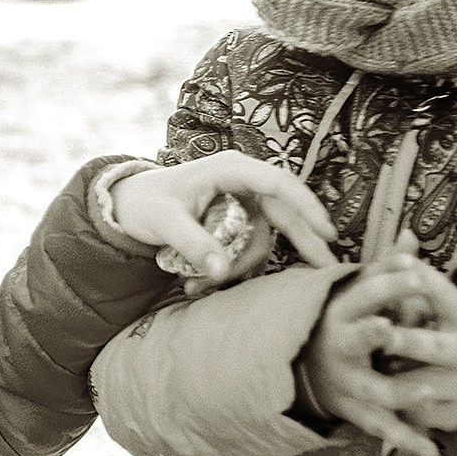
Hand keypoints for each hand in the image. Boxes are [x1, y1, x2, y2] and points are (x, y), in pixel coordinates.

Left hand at [112, 151, 337, 277]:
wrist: (128, 204)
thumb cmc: (146, 202)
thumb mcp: (164, 221)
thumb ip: (192, 243)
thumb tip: (221, 271)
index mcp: (231, 169)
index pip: (278, 183)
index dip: (306, 206)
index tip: (326, 231)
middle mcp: (243, 183)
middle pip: (284, 213)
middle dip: (304, 241)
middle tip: (328, 267)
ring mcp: (242, 204)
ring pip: (261, 240)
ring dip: (238, 267)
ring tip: (196, 286)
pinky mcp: (236, 222)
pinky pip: (245, 248)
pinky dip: (228, 268)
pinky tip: (199, 283)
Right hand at [297, 258, 456, 455]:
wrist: (304, 369)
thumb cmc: (343, 323)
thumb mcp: (356, 293)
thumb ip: (385, 267)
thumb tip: (412, 232)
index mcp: (341, 314)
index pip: (363, 293)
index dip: (388, 281)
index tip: (415, 268)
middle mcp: (341, 348)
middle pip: (358, 340)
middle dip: (375, 335)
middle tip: (393, 328)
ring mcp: (348, 382)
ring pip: (373, 388)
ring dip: (398, 390)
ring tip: (425, 389)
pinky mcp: (357, 410)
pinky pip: (383, 426)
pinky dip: (407, 438)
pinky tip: (432, 449)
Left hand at [366, 255, 456, 436]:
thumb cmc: (453, 335)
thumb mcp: (445, 305)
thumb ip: (419, 274)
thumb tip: (404, 233)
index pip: (443, 295)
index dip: (420, 283)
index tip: (401, 272)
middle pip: (424, 343)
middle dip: (397, 339)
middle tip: (374, 331)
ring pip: (411, 381)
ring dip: (388, 376)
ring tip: (373, 368)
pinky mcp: (456, 415)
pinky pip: (414, 411)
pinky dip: (397, 405)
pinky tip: (387, 399)